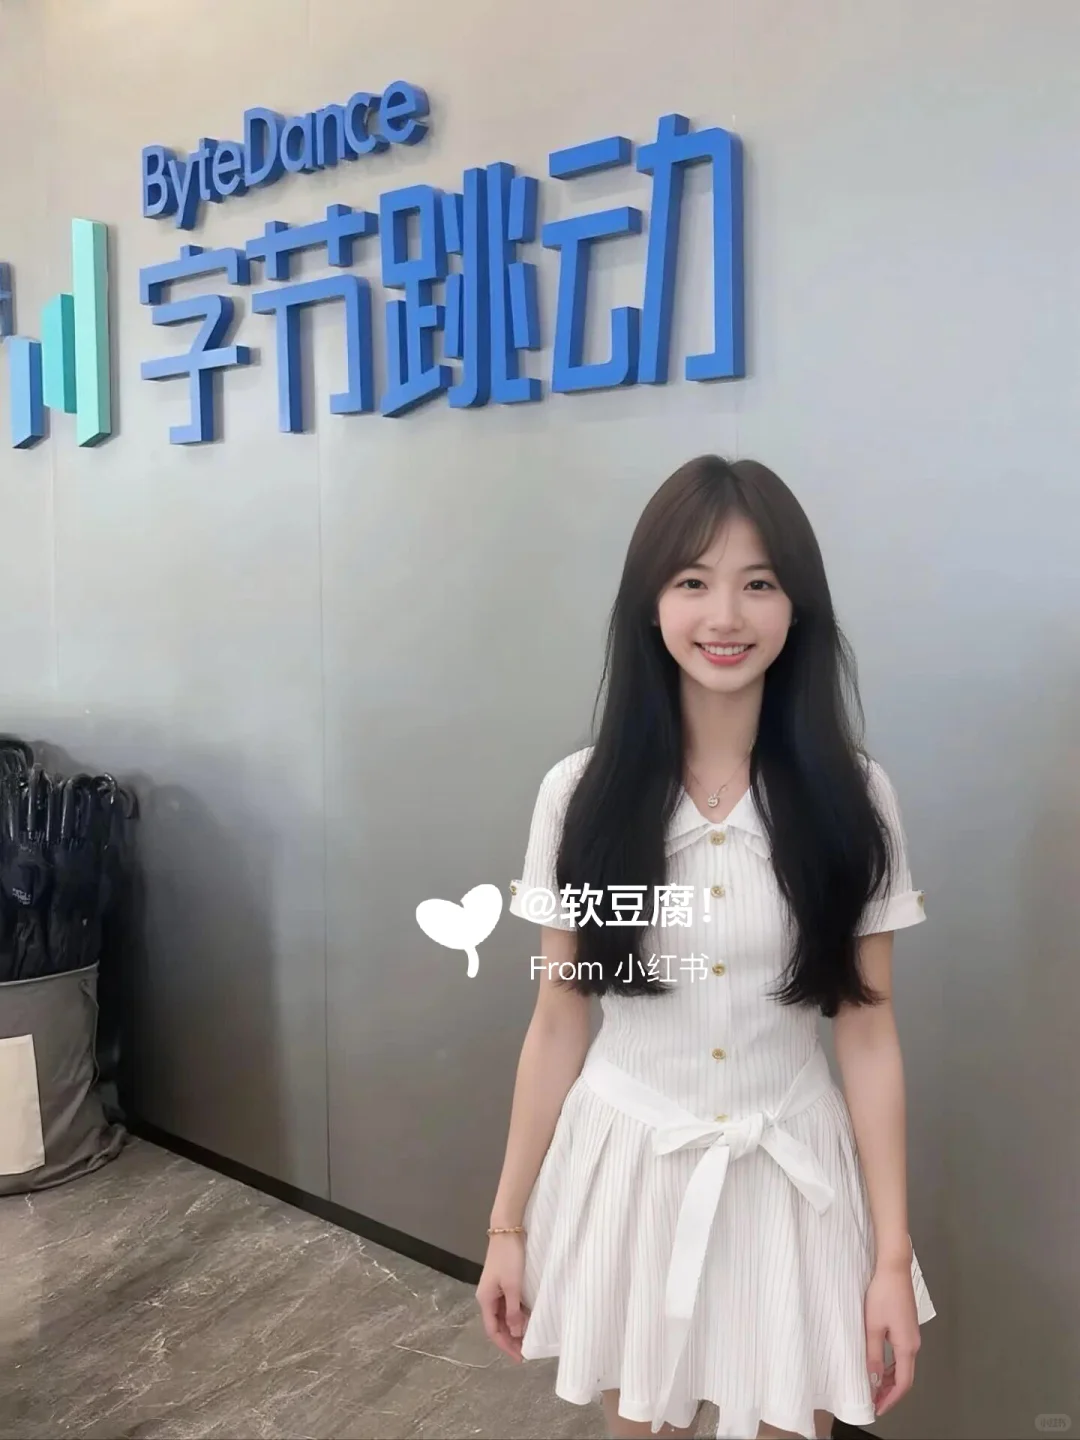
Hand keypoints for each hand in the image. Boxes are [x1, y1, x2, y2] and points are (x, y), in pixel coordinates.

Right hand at [476, 1234, 529, 1362]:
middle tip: (525, 1351)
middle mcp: (487, 1297)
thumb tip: (515, 1334)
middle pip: (497, 1324)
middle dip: (510, 1339)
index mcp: (485, 1299)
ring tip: (528, 1338)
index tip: (519, 1357)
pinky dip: (516, 1314)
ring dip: (514, 1327)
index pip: (493, 1331)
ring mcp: (495, 1289)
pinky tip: (527, 1319)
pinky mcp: (503, 1282)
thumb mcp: (513, 1286)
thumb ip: (513, 1311)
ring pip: (503, 1315)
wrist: (507, 1230)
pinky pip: (508, 1305)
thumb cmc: (509, 1258)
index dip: (505, 1345)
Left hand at [864, 1258, 920, 1417]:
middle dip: (889, 1392)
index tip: (877, 1408)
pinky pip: (901, 1354)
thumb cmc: (882, 1294)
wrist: (893, 1268)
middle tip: (874, 1402)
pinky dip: (891, 1365)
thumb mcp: (873, 1326)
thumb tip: (872, 1379)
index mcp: (907, 1346)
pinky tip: (879, 1366)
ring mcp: (912, 1335)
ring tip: (873, 1387)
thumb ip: (873, 1354)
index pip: (902, 1383)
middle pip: (905, 1377)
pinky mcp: (907, 1327)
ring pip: (903, 1366)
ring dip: (889, 1379)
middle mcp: (913, 1344)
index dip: (890, 1399)